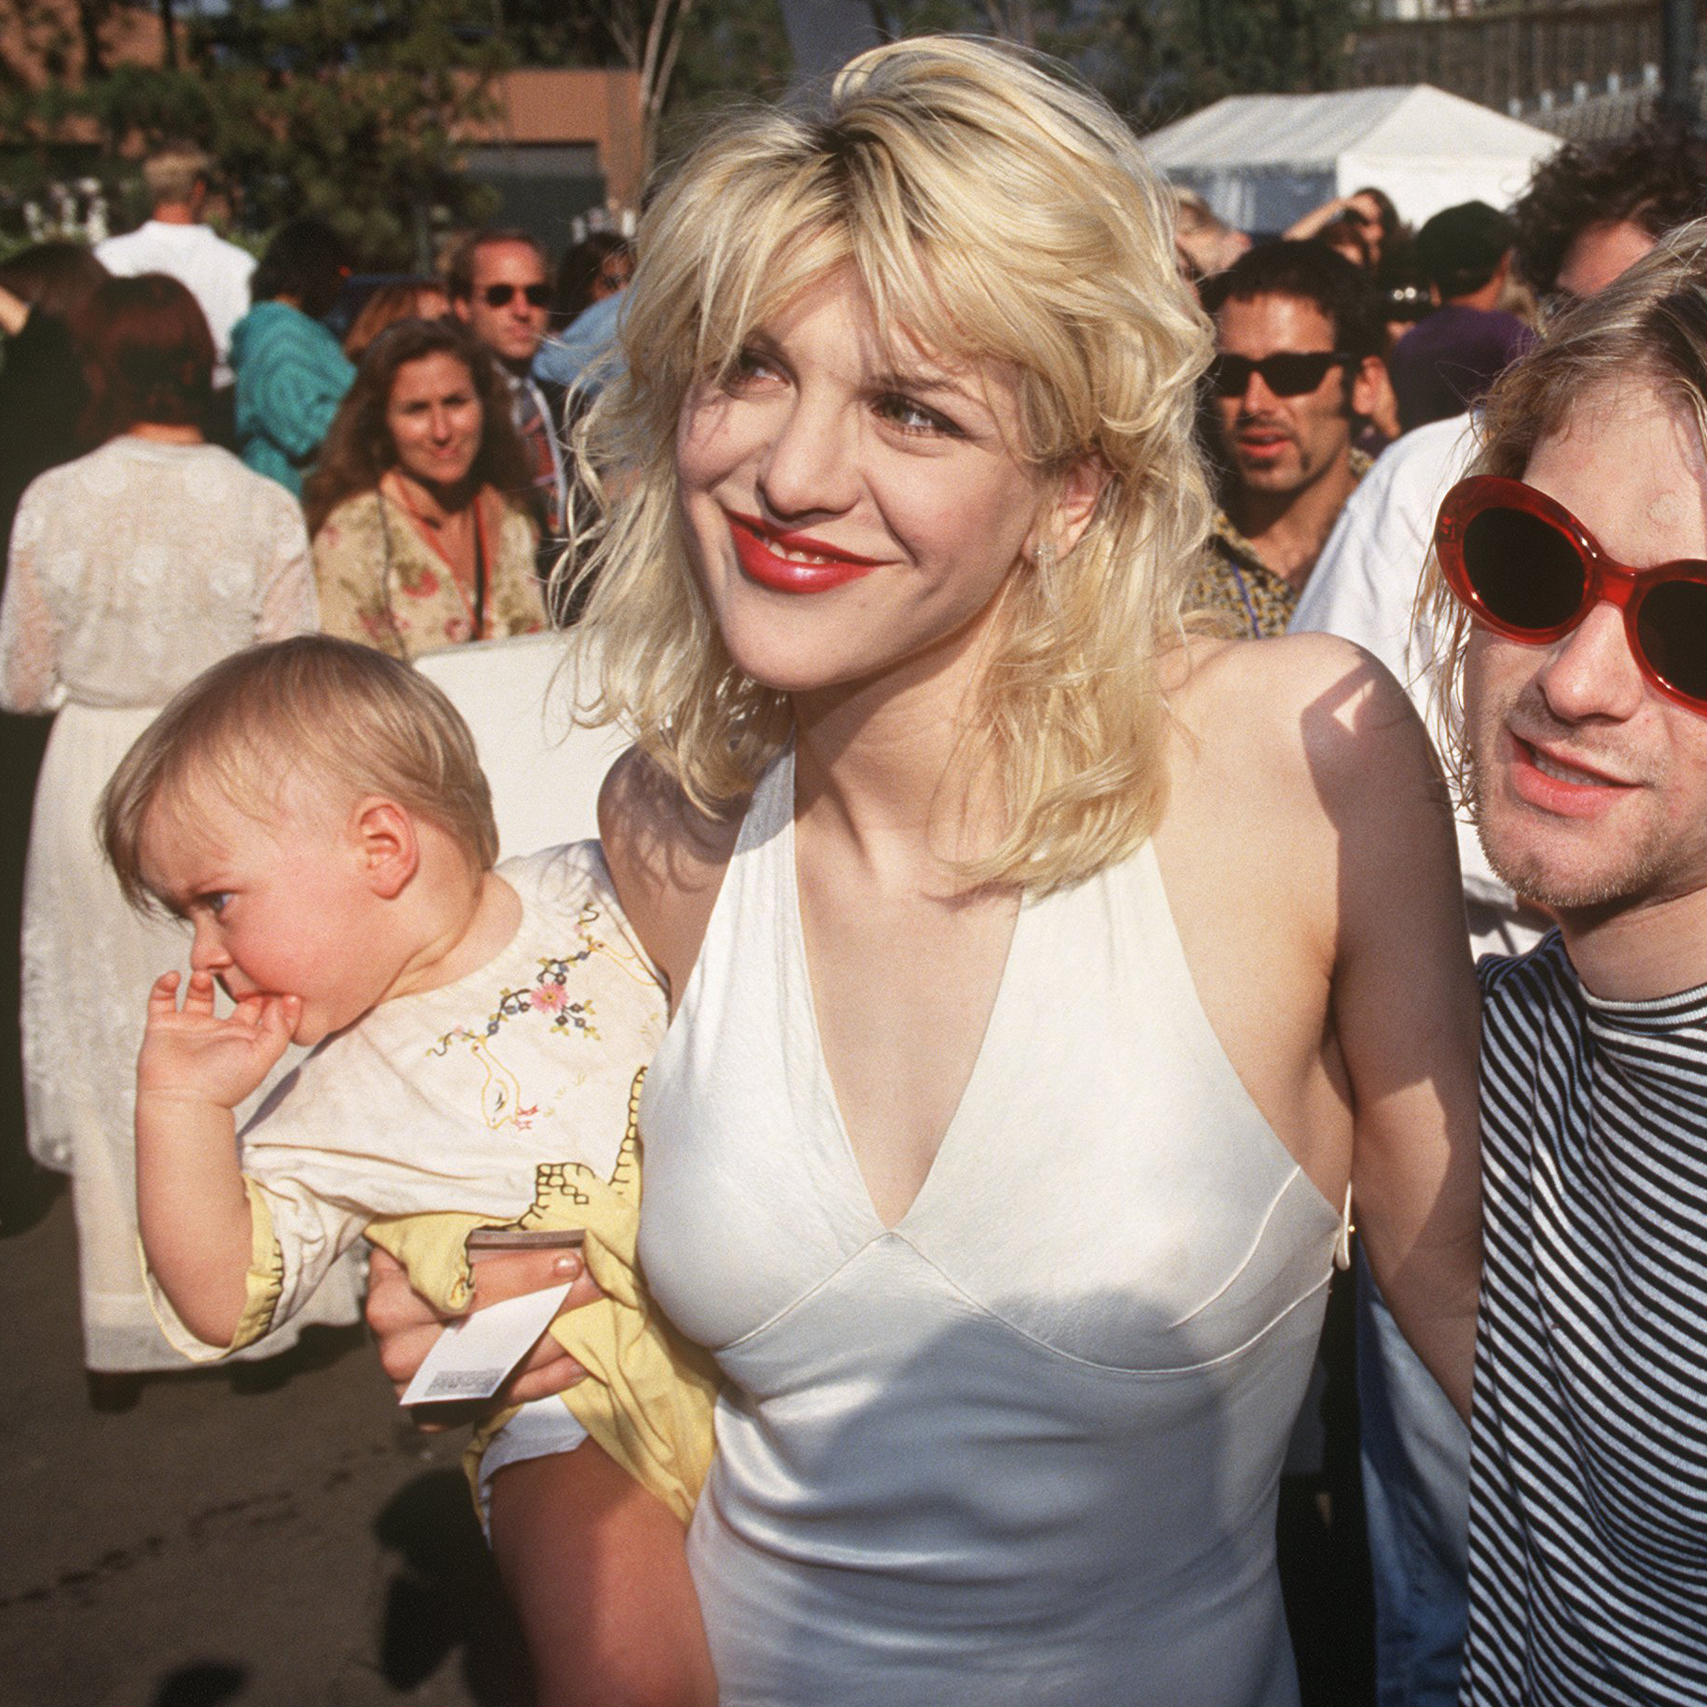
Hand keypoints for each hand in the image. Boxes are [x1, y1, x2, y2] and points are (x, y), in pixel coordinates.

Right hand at [137, 969, 295, 1110]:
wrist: (182, 1101)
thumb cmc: (225, 1083)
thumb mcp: (263, 1056)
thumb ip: (280, 1029)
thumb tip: (287, 1000)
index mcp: (243, 1037)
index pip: (258, 1006)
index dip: (265, 989)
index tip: (270, 970)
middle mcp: (217, 1030)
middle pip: (228, 995)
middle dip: (233, 978)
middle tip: (236, 960)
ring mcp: (189, 1027)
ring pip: (197, 993)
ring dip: (201, 979)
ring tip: (204, 975)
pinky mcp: (162, 1027)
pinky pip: (161, 999)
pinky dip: (164, 985)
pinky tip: (174, 977)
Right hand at [366, 1245, 601, 1429]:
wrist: (400, 1300)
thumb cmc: (428, 1253)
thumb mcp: (440, 1232)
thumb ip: (478, 1231)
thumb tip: (549, 1225)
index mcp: (393, 1296)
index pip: (469, 1287)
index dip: (524, 1274)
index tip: (570, 1260)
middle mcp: (397, 1348)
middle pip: (489, 1331)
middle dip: (551, 1306)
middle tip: (595, 1285)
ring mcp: (414, 1387)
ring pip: (498, 1368)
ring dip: (554, 1345)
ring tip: (596, 1318)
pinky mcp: (434, 1413)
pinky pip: (498, 1400)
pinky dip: (541, 1382)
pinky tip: (577, 1363)